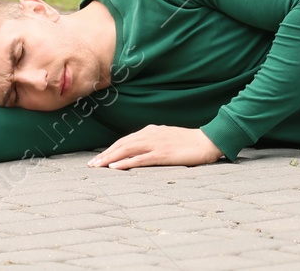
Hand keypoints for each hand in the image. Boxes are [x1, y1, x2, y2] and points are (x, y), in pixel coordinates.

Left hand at [88, 125, 223, 169]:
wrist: (208, 141)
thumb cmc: (189, 142)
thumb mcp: (168, 138)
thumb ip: (154, 140)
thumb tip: (140, 149)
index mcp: (152, 130)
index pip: (125, 140)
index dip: (110, 149)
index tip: (98, 159)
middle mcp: (151, 135)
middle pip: (122, 144)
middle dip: (105, 155)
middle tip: (91, 165)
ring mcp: (157, 144)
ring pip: (127, 150)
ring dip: (110, 158)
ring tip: (97, 167)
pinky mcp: (163, 154)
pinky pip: (140, 158)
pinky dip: (126, 163)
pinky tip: (116, 168)